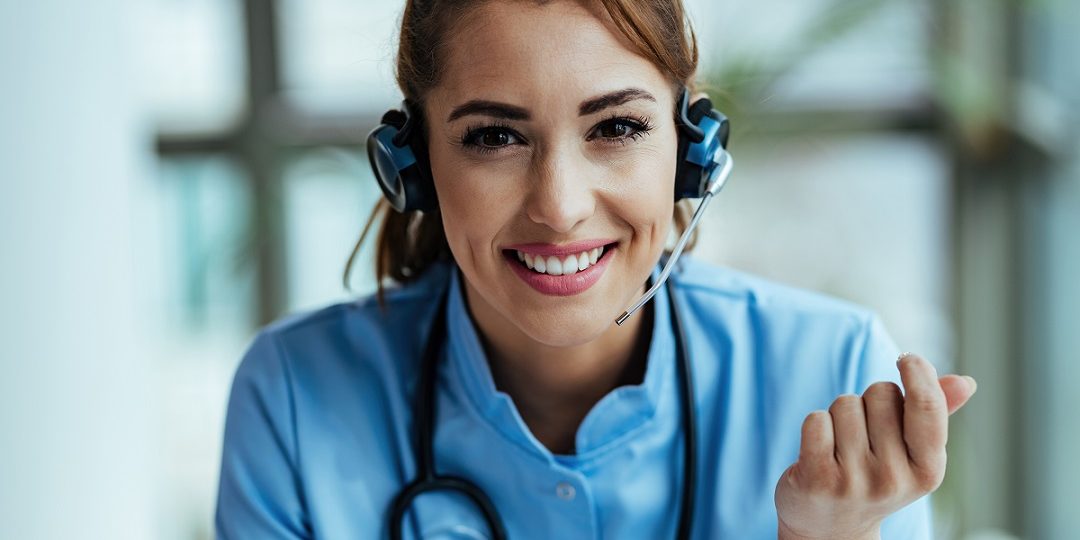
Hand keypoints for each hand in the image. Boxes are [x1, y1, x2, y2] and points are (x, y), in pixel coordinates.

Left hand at [774, 353, 976, 539]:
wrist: (829, 530)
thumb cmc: (874, 477)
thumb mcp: (911, 454)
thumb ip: (935, 415)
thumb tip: (966, 381)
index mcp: (928, 471)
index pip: (927, 408)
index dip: (919, 373)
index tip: (907, 358)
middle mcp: (894, 479)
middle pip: (881, 394)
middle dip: (870, 402)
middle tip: (865, 436)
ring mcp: (854, 482)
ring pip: (846, 404)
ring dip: (840, 416)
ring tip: (842, 448)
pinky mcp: (817, 480)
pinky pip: (816, 419)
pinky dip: (816, 426)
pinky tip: (819, 452)